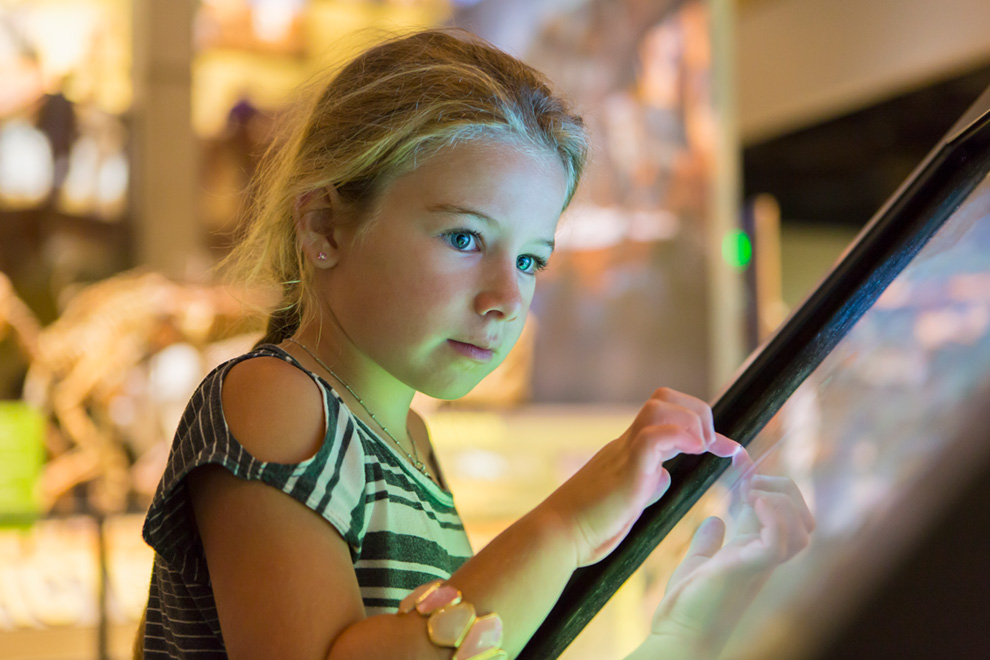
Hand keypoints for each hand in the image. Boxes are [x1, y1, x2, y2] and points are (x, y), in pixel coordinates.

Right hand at [539, 388, 740, 567]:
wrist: (558, 535)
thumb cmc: (588, 525)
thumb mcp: (628, 501)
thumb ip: (646, 485)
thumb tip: (664, 476)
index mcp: (628, 451)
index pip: (664, 416)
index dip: (698, 424)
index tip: (725, 447)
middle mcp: (626, 444)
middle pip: (663, 398)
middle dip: (698, 411)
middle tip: (712, 444)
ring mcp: (624, 453)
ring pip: (659, 406)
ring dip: (691, 420)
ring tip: (703, 447)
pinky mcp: (626, 469)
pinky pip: (654, 436)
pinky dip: (679, 435)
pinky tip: (694, 450)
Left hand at [649, 474, 814, 656]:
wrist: (677, 636)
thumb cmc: (688, 605)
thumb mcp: (699, 563)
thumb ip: (709, 542)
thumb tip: (715, 520)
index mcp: (755, 553)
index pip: (788, 517)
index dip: (775, 489)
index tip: (744, 471)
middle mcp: (764, 559)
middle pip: (805, 522)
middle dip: (786, 491)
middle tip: (750, 483)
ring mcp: (759, 565)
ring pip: (801, 531)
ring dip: (779, 501)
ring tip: (749, 493)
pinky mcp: (746, 570)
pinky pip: (778, 543)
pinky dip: (773, 518)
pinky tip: (753, 503)